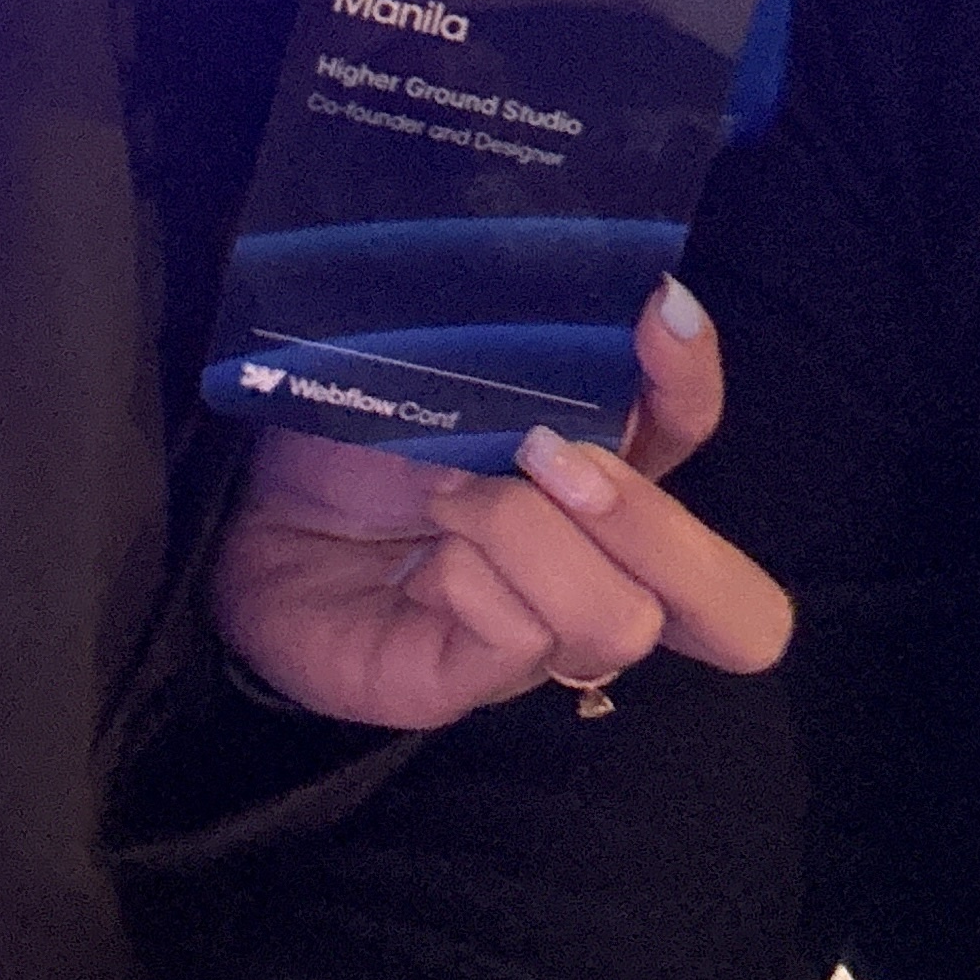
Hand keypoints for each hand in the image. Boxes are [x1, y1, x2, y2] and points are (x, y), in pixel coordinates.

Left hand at [213, 276, 793, 730]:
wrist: (243, 505)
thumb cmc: (349, 424)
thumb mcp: (439, 361)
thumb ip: (524, 344)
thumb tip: (601, 292)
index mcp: (606, 470)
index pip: (694, 431)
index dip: (695, 376)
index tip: (655, 303)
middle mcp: (597, 568)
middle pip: (736, 609)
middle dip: (662, 529)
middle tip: (562, 458)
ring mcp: (540, 640)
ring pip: (620, 620)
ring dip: (532, 536)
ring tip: (451, 494)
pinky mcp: (467, 686)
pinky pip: (522, 644)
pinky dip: (480, 576)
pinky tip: (430, 544)